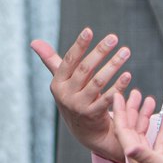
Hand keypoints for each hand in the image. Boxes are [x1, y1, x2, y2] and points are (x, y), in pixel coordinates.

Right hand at [30, 29, 132, 162]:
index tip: (89, 30)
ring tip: (125, 52)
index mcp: (57, 83)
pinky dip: (118, 86)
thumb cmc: (74, 97)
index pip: (69, 60)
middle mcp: (65, 95)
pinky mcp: (93, 116)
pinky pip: (107, 98)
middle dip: (100, 51)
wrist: (83, 131)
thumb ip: (51, 60)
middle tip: (114, 38)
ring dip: (113, 65)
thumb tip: (34, 41)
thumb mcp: (62, 81)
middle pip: (85, 69)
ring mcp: (78, 106)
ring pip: (98, 82)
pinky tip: (127, 75)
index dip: (79, 45)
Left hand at [110, 90, 162, 162]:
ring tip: (149, 99)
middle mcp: (140, 161)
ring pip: (144, 134)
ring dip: (145, 117)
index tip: (116, 95)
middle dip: (131, 111)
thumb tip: (130, 146)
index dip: (119, 113)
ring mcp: (152, 161)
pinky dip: (161, 127)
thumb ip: (147, 157)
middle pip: (131, 131)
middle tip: (132, 92)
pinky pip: (159, 140)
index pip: (123, 132)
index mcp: (136, 161)